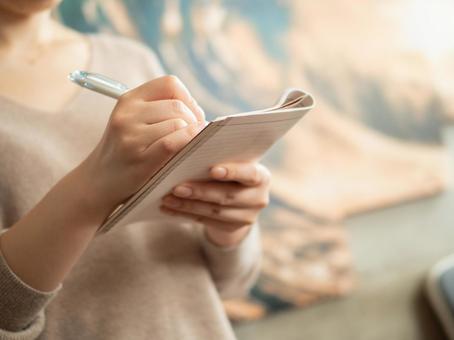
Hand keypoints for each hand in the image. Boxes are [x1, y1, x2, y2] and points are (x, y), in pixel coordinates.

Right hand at [78, 75, 205, 212]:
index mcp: (128, 99)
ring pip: (178, 124)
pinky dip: (188, 141)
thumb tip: (199, 113)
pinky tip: (191, 148)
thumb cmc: (125, 151)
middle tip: (197, 134)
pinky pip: (173, 142)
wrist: (98, 182)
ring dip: (192, 135)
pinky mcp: (139, 159)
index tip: (192, 114)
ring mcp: (131, 136)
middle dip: (194, 119)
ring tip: (190, 145)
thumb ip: (159, 110)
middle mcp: (127, 114)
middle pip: (177, 106)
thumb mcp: (133, 121)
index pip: (169, 83)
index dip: (188, 97)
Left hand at [160, 162, 270, 246]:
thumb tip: (193, 141)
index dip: (232, 172)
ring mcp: (247, 217)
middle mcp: (258, 198)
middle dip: (201, 191)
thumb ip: (222, 156)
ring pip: (215, 212)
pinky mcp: (232, 228)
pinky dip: (186, 214)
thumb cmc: (231, 170)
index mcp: (261, 176)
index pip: (249, 174)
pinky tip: (169, 209)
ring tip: (168, 198)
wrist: (239, 199)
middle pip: (228, 196)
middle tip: (177, 187)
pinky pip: (206, 222)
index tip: (212, 170)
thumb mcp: (233, 162)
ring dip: (189, 205)